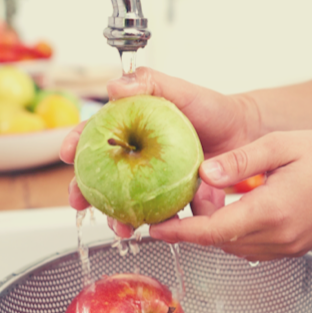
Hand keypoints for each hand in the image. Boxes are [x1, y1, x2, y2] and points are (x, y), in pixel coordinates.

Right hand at [60, 67, 258, 235]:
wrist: (245, 132)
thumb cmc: (211, 108)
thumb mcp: (181, 90)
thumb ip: (150, 82)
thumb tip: (115, 86)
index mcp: (131, 128)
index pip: (95, 134)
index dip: (76, 143)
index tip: (66, 153)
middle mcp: (137, 157)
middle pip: (102, 175)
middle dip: (84, 192)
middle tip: (77, 202)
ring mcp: (154, 180)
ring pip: (127, 202)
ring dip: (118, 218)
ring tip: (119, 227)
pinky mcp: (174, 199)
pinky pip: (163, 215)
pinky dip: (161, 225)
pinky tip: (158, 230)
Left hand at [148, 130, 311, 260]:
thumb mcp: (280, 145)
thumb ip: (239, 160)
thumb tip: (204, 172)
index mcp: (272, 210)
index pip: (214, 231)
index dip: (180, 232)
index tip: (154, 228)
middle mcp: (279, 236)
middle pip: (219, 242)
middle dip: (193, 227)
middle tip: (173, 205)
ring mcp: (287, 247)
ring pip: (234, 247)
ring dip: (214, 231)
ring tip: (201, 205)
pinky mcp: (292, 248)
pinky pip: (251, 248)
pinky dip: (234, 234)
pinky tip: (231, 210)